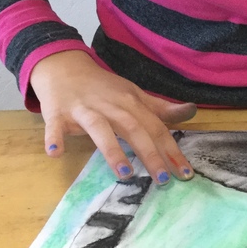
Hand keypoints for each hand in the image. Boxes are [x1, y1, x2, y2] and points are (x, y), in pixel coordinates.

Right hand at [29, 50, 197, 183]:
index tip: (185, 173)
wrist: (64, 67)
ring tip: (125, 174)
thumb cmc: (102, 88)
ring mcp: (83, 109)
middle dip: (150, 154)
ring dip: (112, 150)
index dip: (171, 150)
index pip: (155, 127)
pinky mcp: (57, 113)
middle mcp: (110, 106)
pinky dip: (55, 137)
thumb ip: (159, 108)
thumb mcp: (133, 94)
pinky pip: (55, 126)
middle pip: (133, 129)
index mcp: (130, 102)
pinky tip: (55, 152)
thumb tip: (191, 111)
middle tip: (163, 180)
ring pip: (100, 128)